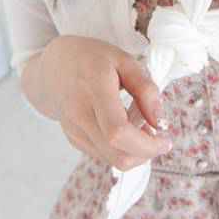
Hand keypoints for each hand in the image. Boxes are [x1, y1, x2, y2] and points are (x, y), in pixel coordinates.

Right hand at [42, 36, 172, 170]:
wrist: (53, 67)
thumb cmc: (91, 59)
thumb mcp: (123, 60)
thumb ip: (145, 88)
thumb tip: (159, 121)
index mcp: (94, 88)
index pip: (118, 131)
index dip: (146, 144)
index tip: (165, 139)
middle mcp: (80, 114)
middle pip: (117, 154)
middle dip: (146, 154)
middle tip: (159, 137)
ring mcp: (74, 130)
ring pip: (111, 160)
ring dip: (134, 152)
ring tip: (140, 124)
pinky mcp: (73, 139)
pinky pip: (103, 154)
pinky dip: (121, 149)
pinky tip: (125, 127)